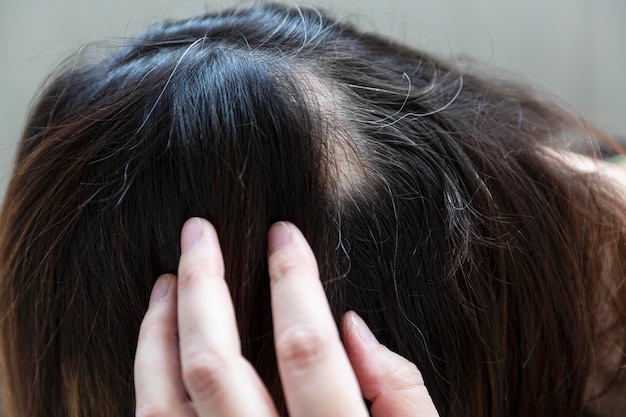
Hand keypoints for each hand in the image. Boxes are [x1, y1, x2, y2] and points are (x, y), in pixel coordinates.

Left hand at [134, 218, 439, 416]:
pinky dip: (147, 386)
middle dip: (202, 286)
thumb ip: (403, 397)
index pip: (306, 347)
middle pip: (214, 365)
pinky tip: (158, 352)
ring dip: (157, 332)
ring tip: (166, 280)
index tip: (283, 233)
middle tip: (197, 232)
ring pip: (161, 404)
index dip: (292, 279)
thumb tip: (354, 325)